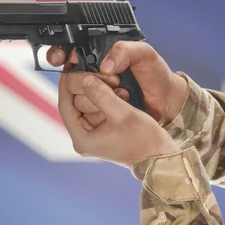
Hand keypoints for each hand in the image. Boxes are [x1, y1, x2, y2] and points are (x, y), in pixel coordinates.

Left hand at [59, 72, 179, 166]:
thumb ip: (101, 95)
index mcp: (82, 139)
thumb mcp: (122, 113)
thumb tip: (84, 79)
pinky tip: (114, 90)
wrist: (159, 157)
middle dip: (85, 86)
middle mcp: (84, 140)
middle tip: (97, 72)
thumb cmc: (144, 140)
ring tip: (110, 80)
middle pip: (74, 105)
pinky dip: (103, 98)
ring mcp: (93, 137)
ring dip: (97, 90)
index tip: (71, 68)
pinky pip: (97, 110)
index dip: (67, 84)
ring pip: (86, 105)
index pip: (65, 106)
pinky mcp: (102, 133)